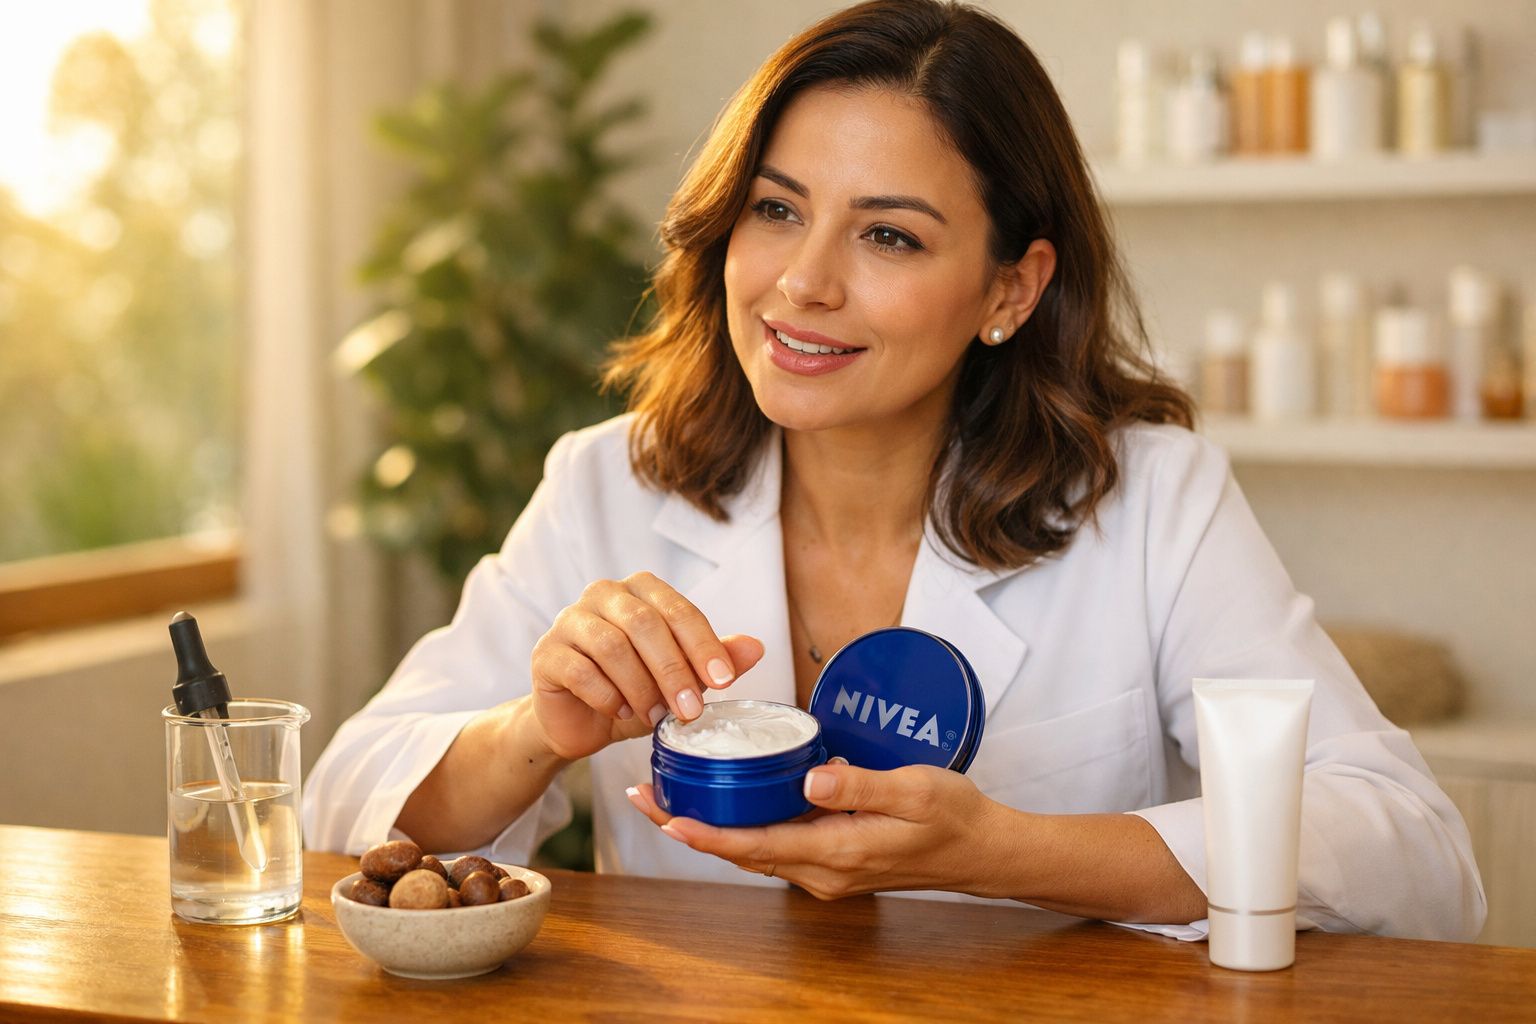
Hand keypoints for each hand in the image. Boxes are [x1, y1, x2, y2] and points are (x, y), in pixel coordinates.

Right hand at [530, 572, 763, 760]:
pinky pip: (580, 670)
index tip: (723, 681)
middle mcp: (603, 594)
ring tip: (654, 716)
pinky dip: (607, 697)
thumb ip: (715, 662)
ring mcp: (570, 620)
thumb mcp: (681, 680)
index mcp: (641, 590)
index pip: (678, 610)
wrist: (579, 723)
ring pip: (611, 645)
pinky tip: (621, 712)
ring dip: (640, 687)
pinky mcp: (546, 652)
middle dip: (673, 670)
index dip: (703, 645)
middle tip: (691, 711)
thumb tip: (757, 647)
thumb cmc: (635, 692)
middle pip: (644, 623)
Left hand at [625, 762, 1002, 899]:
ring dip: (713, 829)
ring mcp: (828, 871)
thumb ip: (860, 785)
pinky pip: (777, 846)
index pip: (755, 846)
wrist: (985, 852)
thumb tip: (811, 780)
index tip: (664, 817)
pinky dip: (745, 828)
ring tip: (672, 799)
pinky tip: (731, 803)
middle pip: (742, 851)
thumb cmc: (955, 818)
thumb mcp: (914, 791)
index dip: (704, 834)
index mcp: (839, 852)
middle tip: (645, 798)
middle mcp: (824, 870)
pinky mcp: (834, 862)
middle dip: (691, 828)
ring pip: (756, 850)